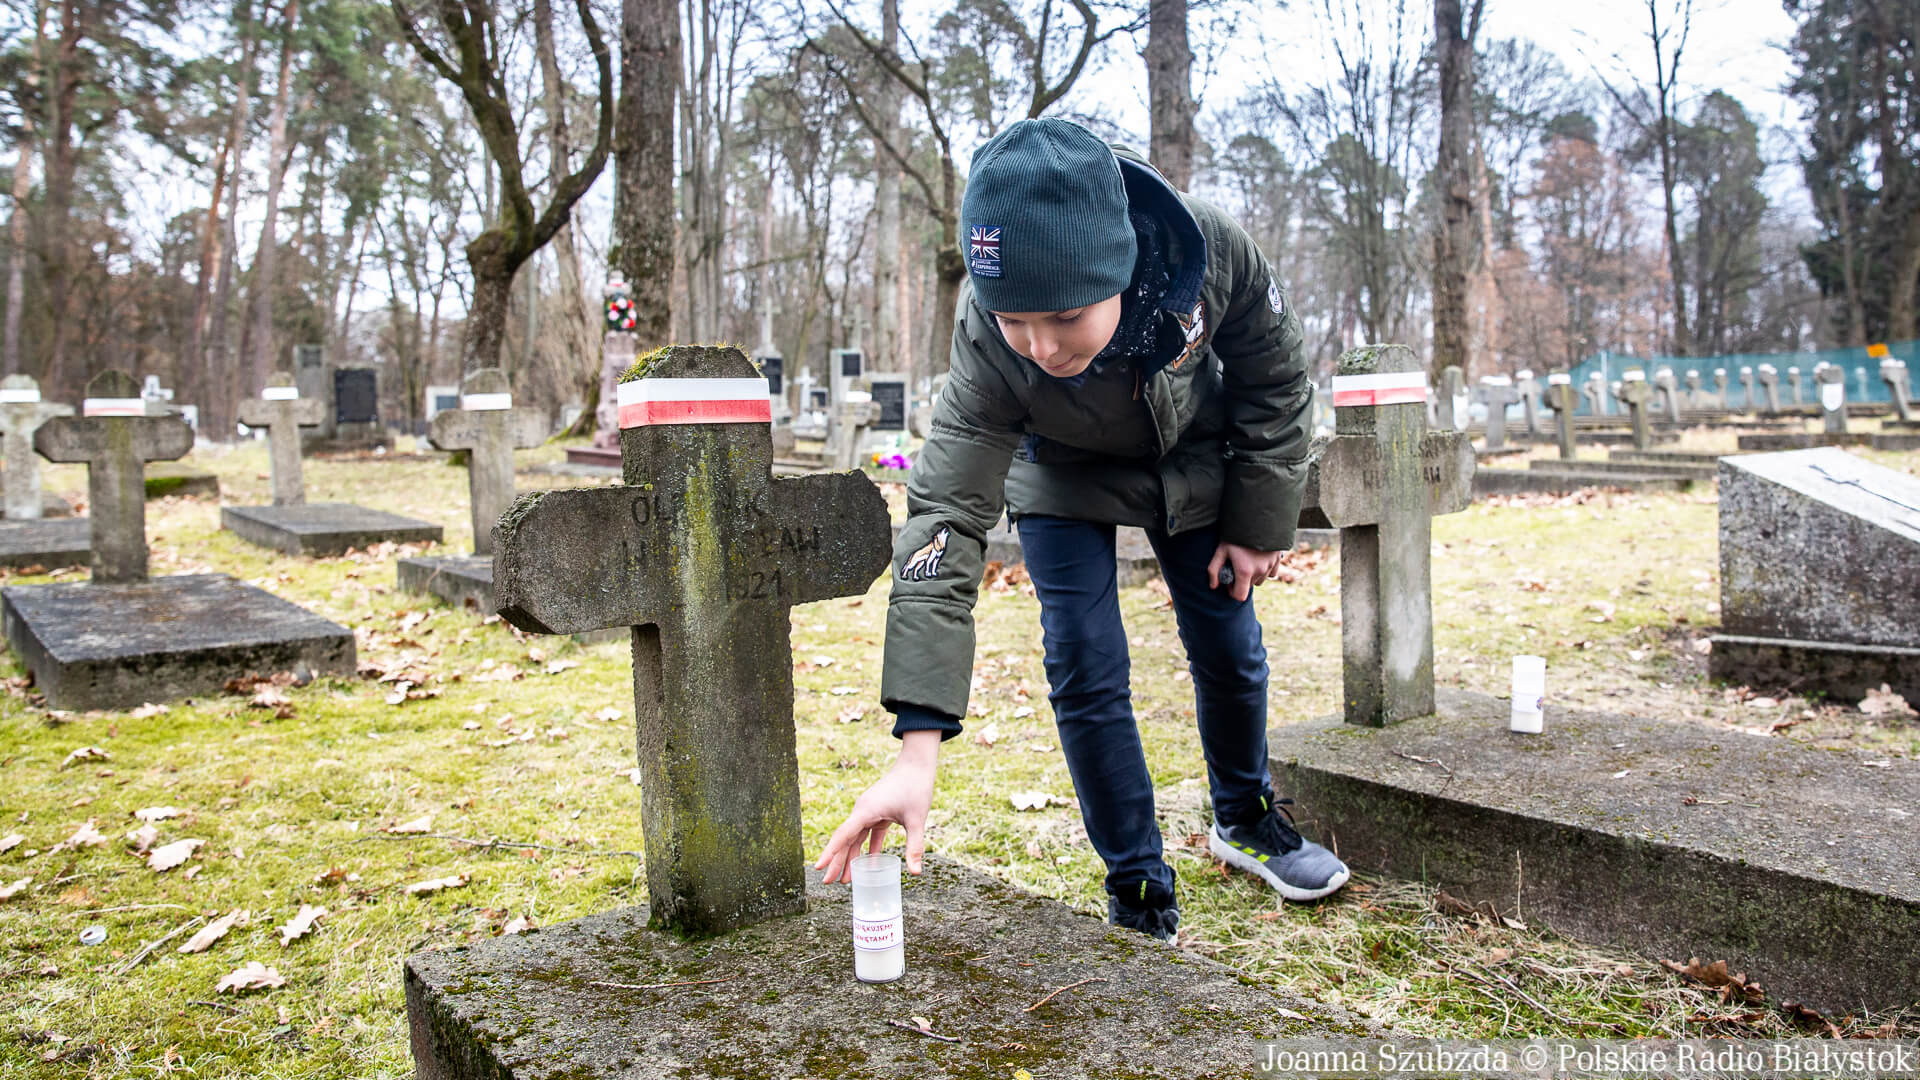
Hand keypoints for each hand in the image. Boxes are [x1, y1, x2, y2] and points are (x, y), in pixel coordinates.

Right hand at [814, 729, 939, 883]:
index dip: (830, 852)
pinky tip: (867, 866)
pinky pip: (867, 834)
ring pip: (855, 838)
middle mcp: (862, 811)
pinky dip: (867, 849)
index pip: (843, 835)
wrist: (916, 765)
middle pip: (845, 839)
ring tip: (845, 880)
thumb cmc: (915, 788)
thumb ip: (914, 846)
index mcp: (866, 811)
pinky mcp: (877, 812)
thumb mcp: (916, 819)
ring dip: (850, 857)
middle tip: (828, 882)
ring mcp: (869, 812)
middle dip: (837, 861)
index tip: (819, 867)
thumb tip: (916, 872)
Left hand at [1207, 541, 1288, 602]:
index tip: (1229, 580)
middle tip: (1236, 565)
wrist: (1257, 516)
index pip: (1240, 596)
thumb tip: (1213, 586)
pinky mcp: (1278, 559)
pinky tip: (1258, 558)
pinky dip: (1265, 569)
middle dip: (1242, 580)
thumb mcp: (1221, 549)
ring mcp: (1270, 565)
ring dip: (1253, 575)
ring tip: (1247, 559)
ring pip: (1260, 580)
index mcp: (1244, 571)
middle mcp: (1259, 571)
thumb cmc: (1235, 533)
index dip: (1232, 591)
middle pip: (1249, 586)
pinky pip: (1271, 573)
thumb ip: (1214, 569)